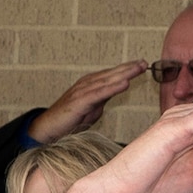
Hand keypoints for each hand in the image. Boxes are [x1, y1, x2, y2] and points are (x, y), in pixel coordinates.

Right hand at [26, 60, 148, 143]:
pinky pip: (98, 93)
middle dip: (128, 67)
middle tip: (144, 62)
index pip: (111, 74)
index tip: (143, 64)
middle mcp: (86, 84)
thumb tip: (118, 89)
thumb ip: (105, 96)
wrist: (48, 129)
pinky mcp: (78, 102)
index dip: (127, 68)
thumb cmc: (70, 119)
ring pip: (106, 80)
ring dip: (123, 73)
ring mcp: (81, 92)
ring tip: (138, 68)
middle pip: (110, 74)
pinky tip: (124, 83)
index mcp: (90, 85)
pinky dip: (112, 87)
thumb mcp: (94, 106)